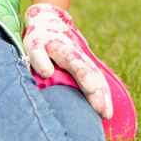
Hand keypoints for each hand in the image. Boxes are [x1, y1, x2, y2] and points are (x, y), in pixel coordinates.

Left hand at [23, 3, 112, 118]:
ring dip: (104, 97)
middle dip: (98, 93)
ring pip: (98, 79)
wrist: (50, 25)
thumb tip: (47, 73)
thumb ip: (39, 57)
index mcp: (64, 49)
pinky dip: (104, 95)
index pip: (76, 62)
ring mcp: (86, 62)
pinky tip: (106, 109)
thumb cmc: (39, 39)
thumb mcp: (34, 45)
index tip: (91, 89)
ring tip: (106, 114)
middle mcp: (79, 56)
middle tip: (103, 111)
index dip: (84, 75)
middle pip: (91, 75)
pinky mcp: (88, 68)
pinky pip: (99, 81)